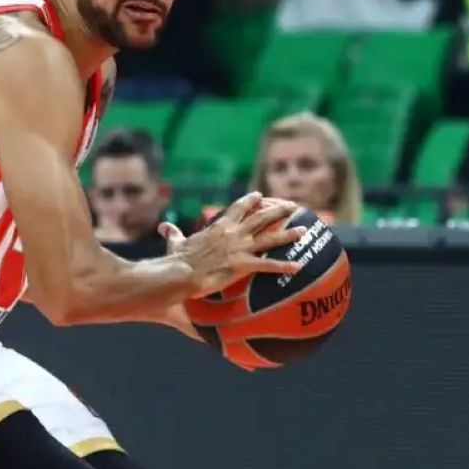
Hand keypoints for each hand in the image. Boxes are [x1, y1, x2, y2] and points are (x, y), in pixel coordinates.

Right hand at [160, 192, 305, 297]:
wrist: (181, 272)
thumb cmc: (177, 259)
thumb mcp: (175, 242)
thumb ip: (172, 233)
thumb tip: (163, 226)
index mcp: (219, 226)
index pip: (238, 208)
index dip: (250, 201)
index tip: (260, 195)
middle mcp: (233, 233)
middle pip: (261, 218)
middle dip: (278, 211)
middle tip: (293, 206)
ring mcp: (240, 248)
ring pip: (270, 238)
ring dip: (289, 234)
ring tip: (304, 230)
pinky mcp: (243, 265)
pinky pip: (269, 265)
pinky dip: (285, 266)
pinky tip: (299, 266)